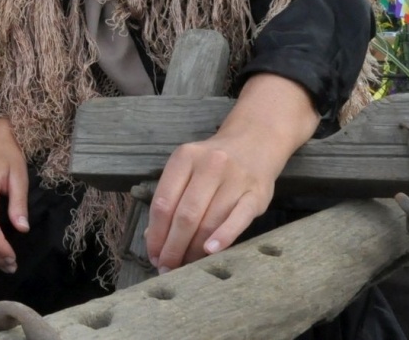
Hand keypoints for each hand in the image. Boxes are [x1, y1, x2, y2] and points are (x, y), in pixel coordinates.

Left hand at [144, 74, 318, 269]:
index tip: (152, 254)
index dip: (156, 233)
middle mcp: (209, 165)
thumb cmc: (213, 163)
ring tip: (185, 267)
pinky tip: (210, 253)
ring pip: (209, 220)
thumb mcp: (188, 168)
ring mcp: (235, 179)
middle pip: (185, 215)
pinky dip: (223, 237)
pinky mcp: (256, 193)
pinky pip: (238, 219)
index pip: (164, 202)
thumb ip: (171, 198)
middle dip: (173, 246)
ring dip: (194, 249)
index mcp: (184, 157)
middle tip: (167, 267)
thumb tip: (153, 237)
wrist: (255, 141)